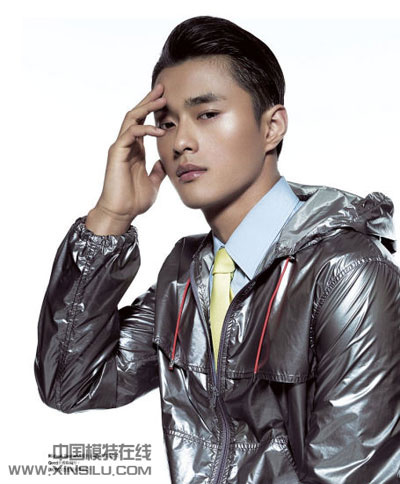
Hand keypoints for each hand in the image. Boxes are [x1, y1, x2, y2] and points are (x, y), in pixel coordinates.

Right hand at [87, 84, 166, 233]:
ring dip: (146, 107)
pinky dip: (145, 128)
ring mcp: (120, 148)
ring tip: (162, 99)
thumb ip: (158, 171)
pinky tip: (160, 129)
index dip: (153, 110)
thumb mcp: (153, 183)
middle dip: (149, 100)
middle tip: (163, 88)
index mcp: (136, 150)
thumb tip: (164, 163)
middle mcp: (127, 145)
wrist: (121, 213)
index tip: (166, 99)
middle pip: (136, 115)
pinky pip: (131, 133)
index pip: (143, 123)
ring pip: (131, 119)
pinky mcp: (117, 153)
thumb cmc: (134, 200)